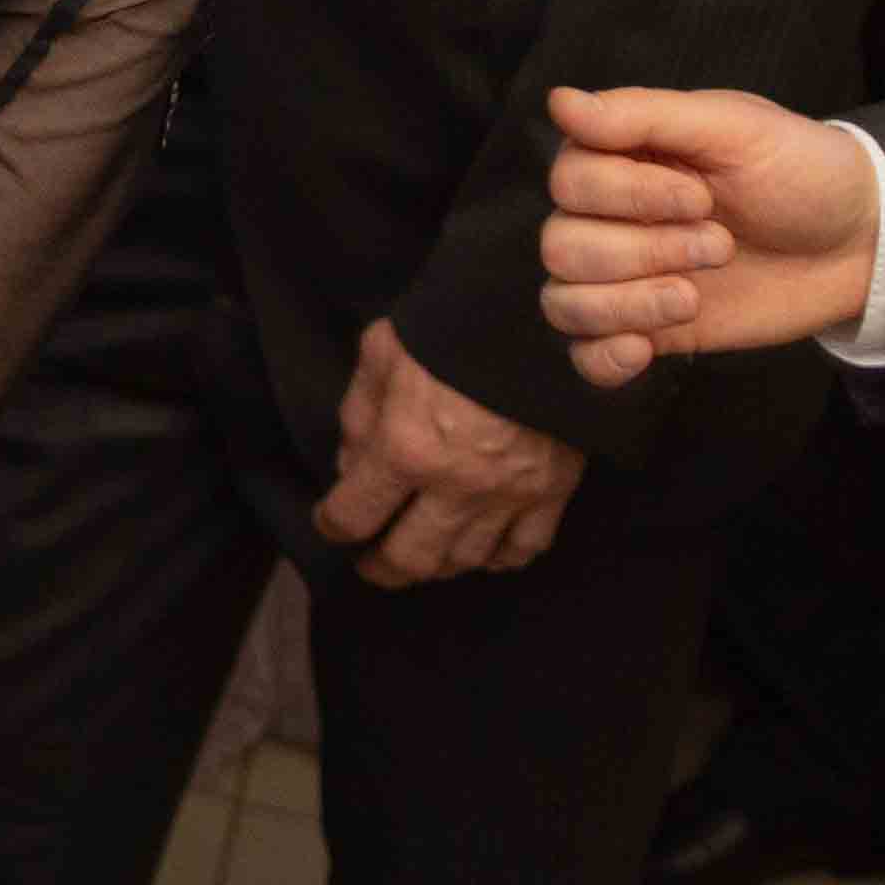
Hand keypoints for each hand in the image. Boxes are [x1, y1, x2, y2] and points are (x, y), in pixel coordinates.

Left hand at [310, 316, 583, 585]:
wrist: (541, 316)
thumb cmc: (452, 328)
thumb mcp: (382, 353)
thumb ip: (359, 415)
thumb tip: (350, 467)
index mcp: (405, 448)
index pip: (354, 515)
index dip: (333, 526)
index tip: (330, 525)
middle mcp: (456, 485)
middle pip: (410, 558)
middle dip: (381, 567)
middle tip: (371, 563)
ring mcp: (509, 494)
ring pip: (466, 560)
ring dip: (437, 565)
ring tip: (422, 556)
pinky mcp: (553, 490)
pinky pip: (524, 548)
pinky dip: (500, 558)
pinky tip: (484, 551)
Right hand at [538, 83, 883, 389]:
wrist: (860, 245)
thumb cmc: (803, 172)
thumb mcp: (734, 126)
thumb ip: (643, 113)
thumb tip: (559, 100)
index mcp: (622, 157)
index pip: (569, 181)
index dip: (628, 196)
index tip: (703, 198)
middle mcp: (610, 216)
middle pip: (560, 245)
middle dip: (642, 252)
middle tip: (719, 246)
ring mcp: (625, 275)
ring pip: (563, 300)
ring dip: (627, 304)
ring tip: (691, 298)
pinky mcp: (646, 326)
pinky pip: (583, 354)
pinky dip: (601, 358)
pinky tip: (642, 351)